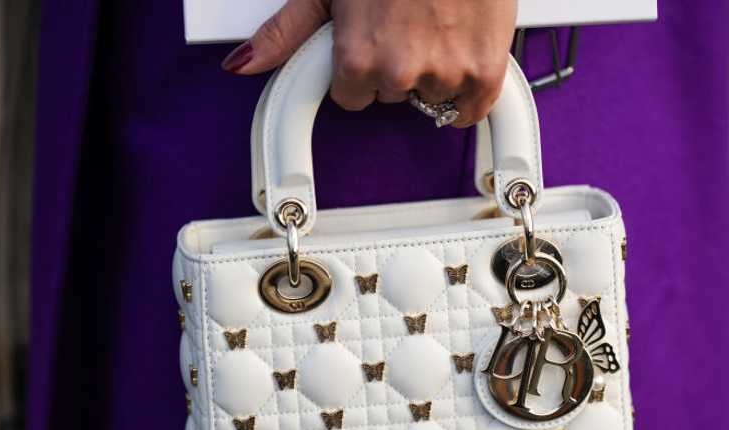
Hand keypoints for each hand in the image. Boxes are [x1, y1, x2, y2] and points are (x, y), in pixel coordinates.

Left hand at [221, 0, 517, 127]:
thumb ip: (288, 31)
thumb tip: (245, 63)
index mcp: (358, 59)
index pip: (353, 97)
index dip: (362, 67)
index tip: (374, 39)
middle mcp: (399, 74)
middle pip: (392, 95)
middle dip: (398, 65)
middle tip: (408, 20)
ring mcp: (444, 75)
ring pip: (433, 98)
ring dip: (436, 70)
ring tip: (437, 23)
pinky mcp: (483, 72)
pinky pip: (471, 110)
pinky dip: (469, 92)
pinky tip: (462, 55)